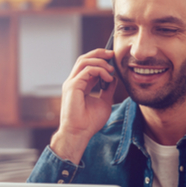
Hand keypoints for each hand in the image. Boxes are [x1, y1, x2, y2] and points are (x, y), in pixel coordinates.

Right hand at [50, 48, 116, 163]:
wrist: (80, 133)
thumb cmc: (90, 122)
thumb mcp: (104, 102)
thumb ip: (108, 90)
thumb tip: (114, 79)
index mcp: (79, 84)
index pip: (87, 65)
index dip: (99, 59)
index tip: (112, 58)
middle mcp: (73, 82)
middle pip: (84, 59)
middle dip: (98, 53)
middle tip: (112, 53)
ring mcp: (71, 83)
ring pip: (84, 61)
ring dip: (100, 62)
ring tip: (111, 69)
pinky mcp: (72, 86)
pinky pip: (87, 70)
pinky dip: (99, 71)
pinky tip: (108, 78)